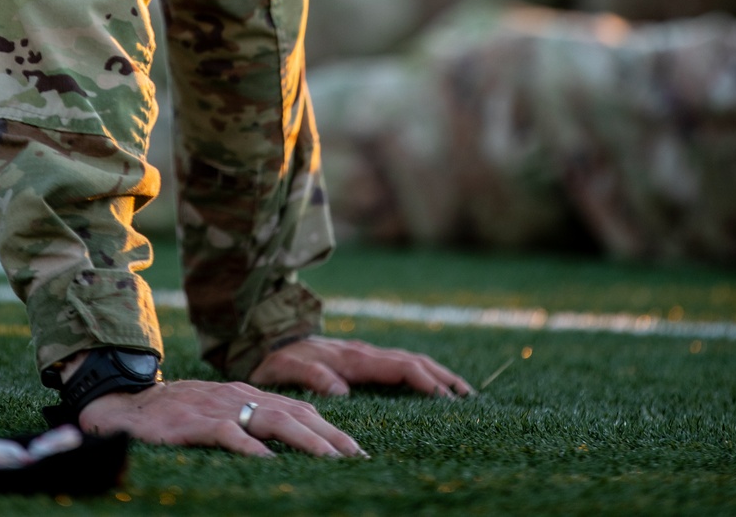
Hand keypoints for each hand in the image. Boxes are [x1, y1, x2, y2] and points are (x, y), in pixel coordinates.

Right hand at [76, 379, 366, 458]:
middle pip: (294, 414)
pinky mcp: (195, 423)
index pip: (299, 410)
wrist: (129, 404)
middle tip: (358, 457)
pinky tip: (268, 462)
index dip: (330, 429)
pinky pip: (228, 434)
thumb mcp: (222, 414)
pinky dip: (249, 447)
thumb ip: (252, 423)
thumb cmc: (179, 415)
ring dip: (304, 441)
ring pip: (271, 420)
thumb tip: (286, 447)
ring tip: (330, 459)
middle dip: (330, 436)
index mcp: (249, 395)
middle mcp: (240, 397)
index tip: (357, 451)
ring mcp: (219, 408)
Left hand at [251, 335, 474, 398]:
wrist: (265, 335)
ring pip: (409, 360)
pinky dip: (420, 372)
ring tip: (461, 392)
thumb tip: (343, 392)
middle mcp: (363, 352)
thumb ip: (313, 376)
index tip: (449, 399)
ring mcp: (363, 353)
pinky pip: (397, 364)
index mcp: (353, 357)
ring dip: (436, 373)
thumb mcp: (286, 368)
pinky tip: (429, 385)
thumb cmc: (276, 356)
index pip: (400, 368)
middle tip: (470, 398)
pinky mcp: (360, 357)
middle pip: (414, 361)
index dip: (426, 382)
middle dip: (443, 377)